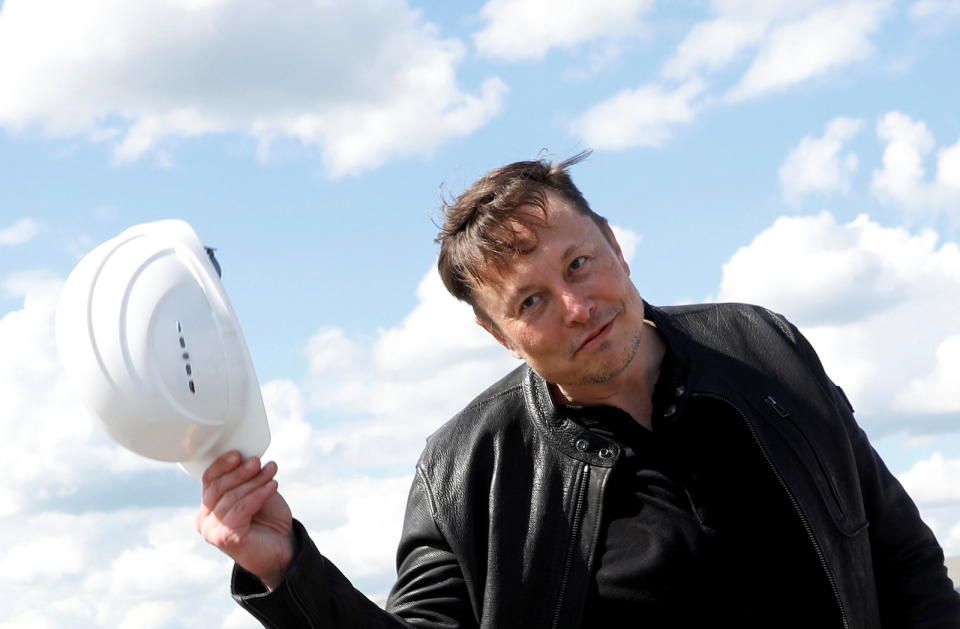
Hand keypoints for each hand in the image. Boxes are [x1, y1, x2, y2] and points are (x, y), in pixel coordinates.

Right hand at [196, 451, 293, 589]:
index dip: (222, 464)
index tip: (239, 453)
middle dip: (240, 471)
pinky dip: (259, 494)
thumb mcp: (255, 492)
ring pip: (232, 496)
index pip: (209, 480)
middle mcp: (204, 520)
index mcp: (208, 507)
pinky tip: (273, 486)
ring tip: (271, 471)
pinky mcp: (225, 537)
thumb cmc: (268, 519)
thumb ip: (247, 478)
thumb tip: (247, 456)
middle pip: (218, 486)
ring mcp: (212, 531)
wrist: (283, 549)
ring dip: (254, 481)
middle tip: (258, 461)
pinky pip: (241, 508)